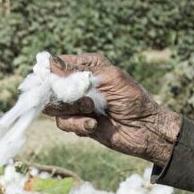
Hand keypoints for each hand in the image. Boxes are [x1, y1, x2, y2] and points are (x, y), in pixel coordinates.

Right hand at [44, 53, 181, 165]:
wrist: (144, 129)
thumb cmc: (133, 98)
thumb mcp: (109, 78)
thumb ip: (79, 71)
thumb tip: (49, 63)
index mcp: (87, 66)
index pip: (56, 64)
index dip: (50, 73)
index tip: (53, 81)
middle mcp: (78, 85)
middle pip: (50, 87)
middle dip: (62, 95)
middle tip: (83, 100)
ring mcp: (77, 105)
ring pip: (53, 107)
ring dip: (72, 110)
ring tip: (91, 111)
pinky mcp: (78, 123)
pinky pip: (64, 123)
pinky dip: (77, 125)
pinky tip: (93, 125)